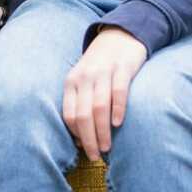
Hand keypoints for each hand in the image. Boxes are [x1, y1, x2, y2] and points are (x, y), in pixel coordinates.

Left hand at [62, 27, 146, 161]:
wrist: (119, 34)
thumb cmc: (100, 65)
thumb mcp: (83, 80)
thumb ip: (80, 104)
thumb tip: (80, 139)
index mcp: (72, 81)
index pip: (69, 114)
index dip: (76, 135)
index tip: (85, 149)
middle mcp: (85, 76)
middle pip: (83, 115)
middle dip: (89, 139)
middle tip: (96, 156)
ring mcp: (103, 71)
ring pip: (99, 107)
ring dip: (102, 131)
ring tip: (107, 148)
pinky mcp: (122, 67)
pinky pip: (118, 91)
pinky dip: (117, 109)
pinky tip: (118, 123)